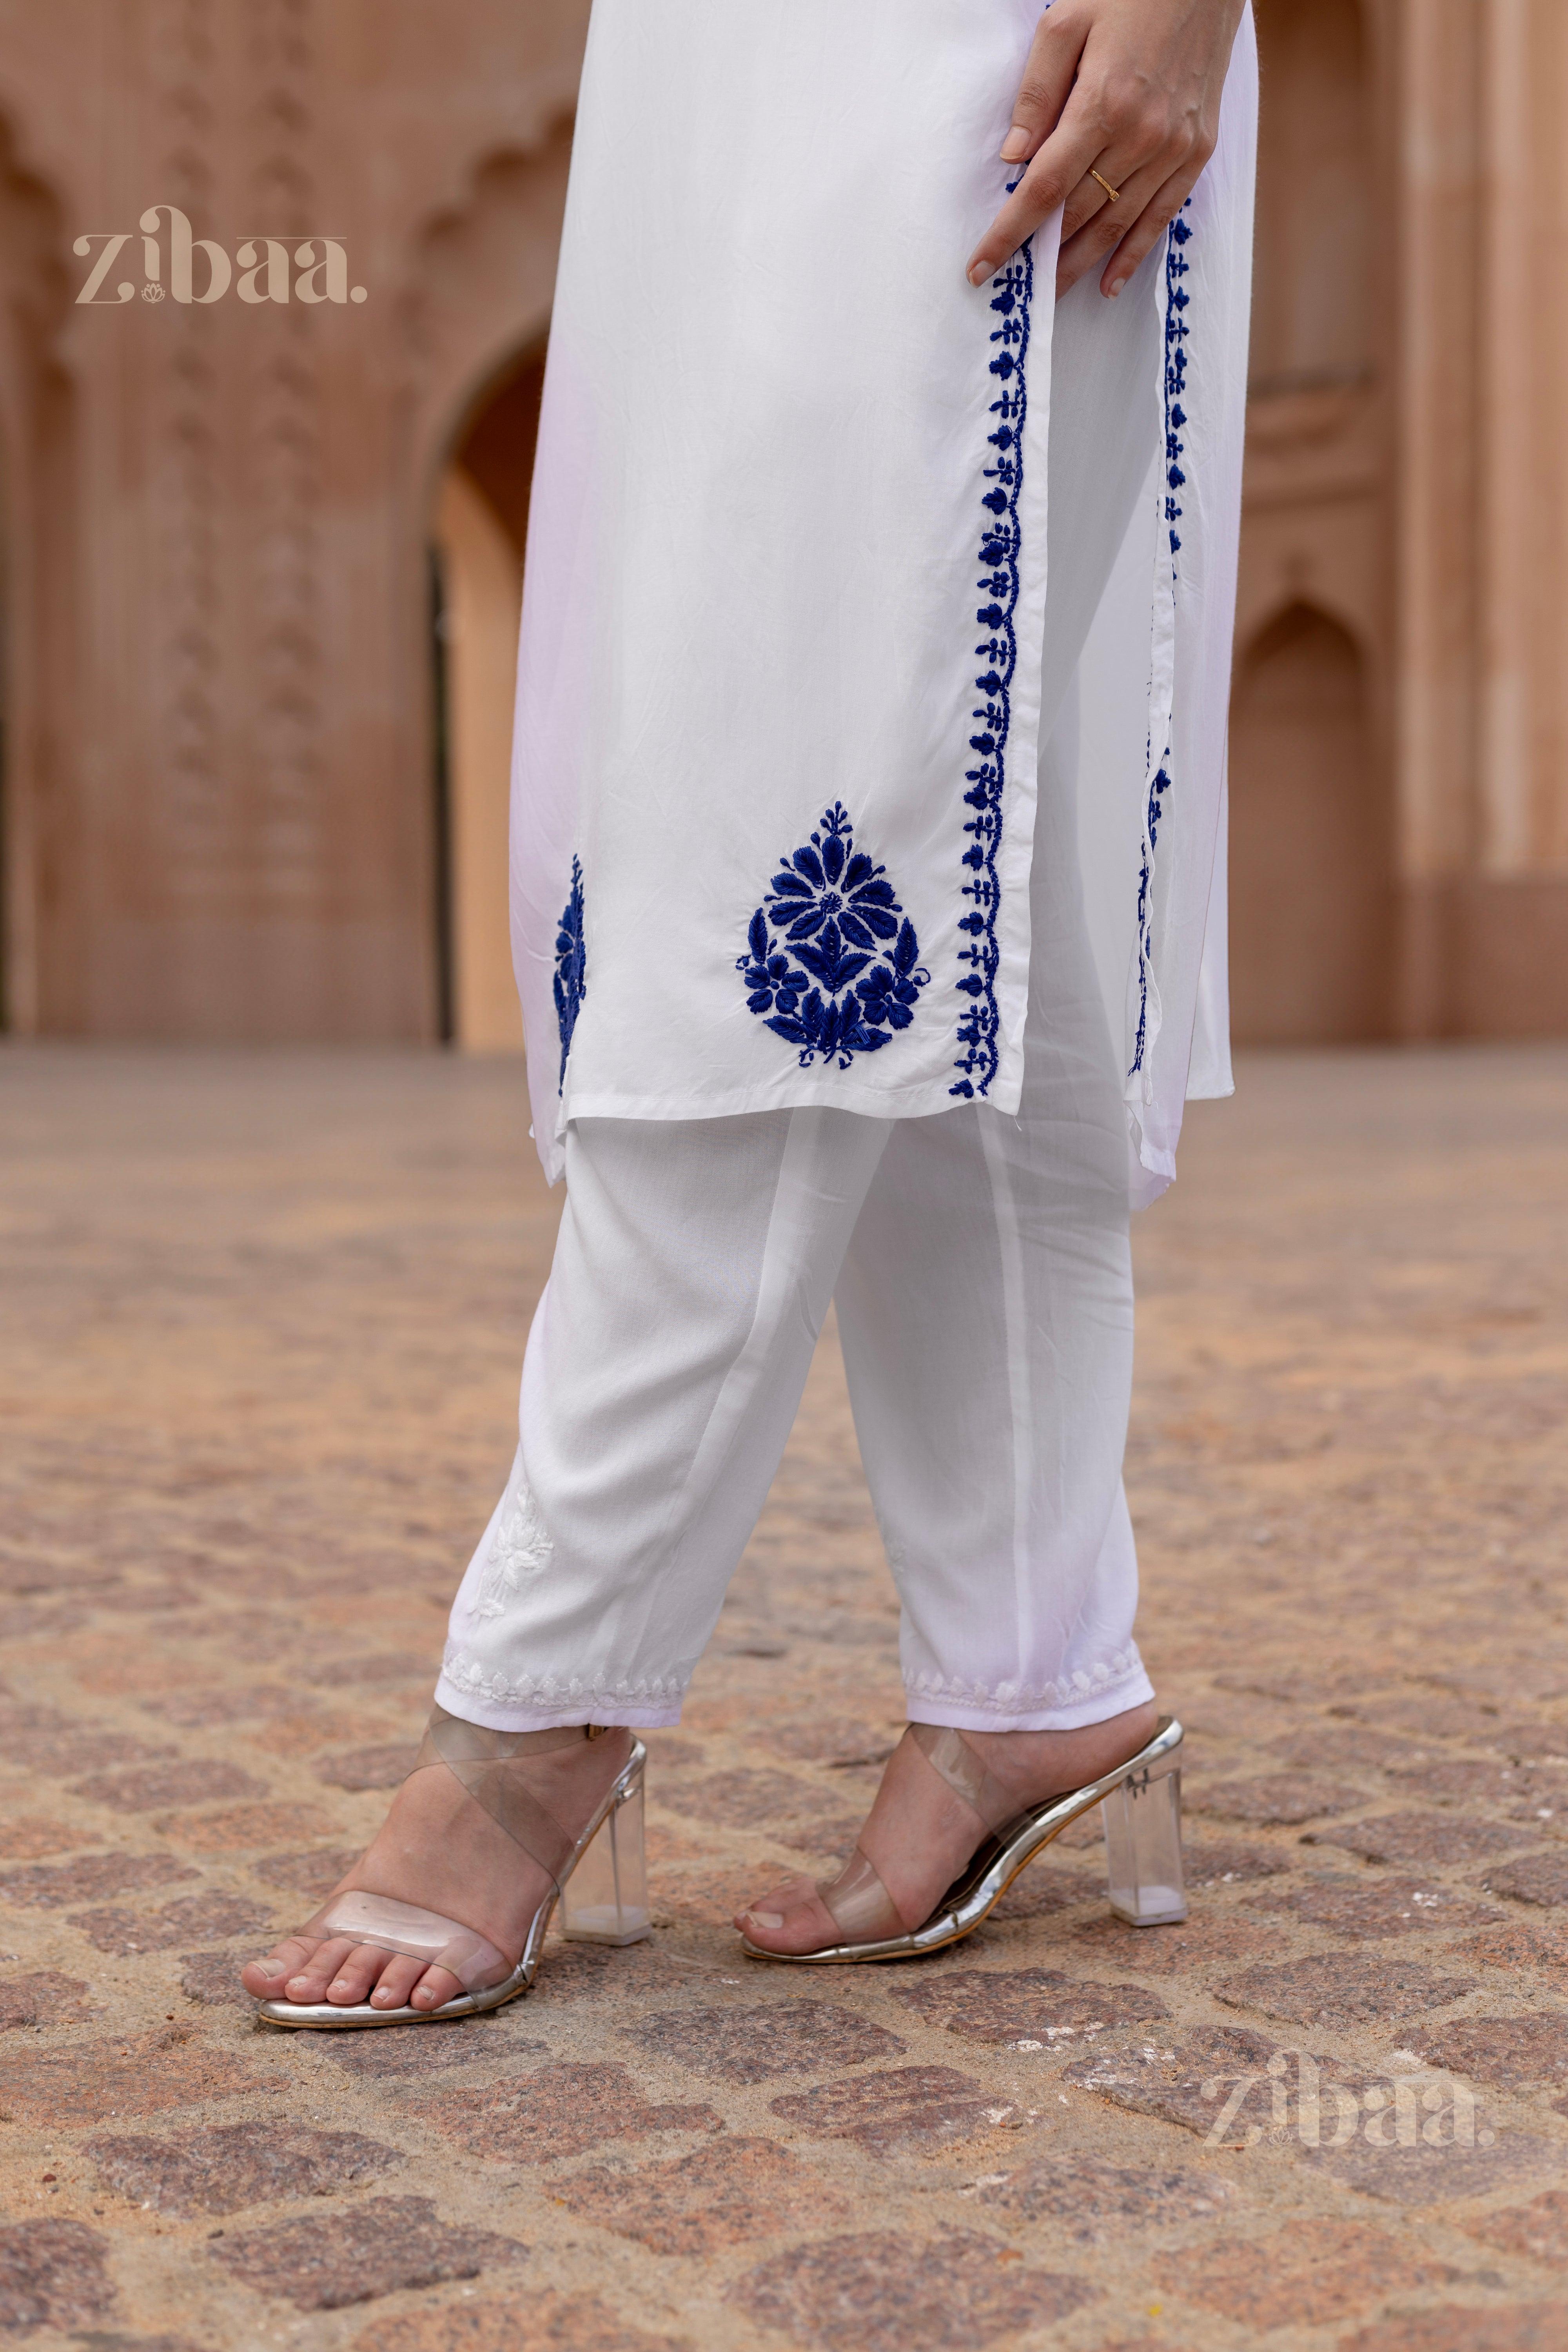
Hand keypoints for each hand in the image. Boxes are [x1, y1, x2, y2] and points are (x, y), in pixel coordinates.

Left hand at [967, 0, 1245, 299]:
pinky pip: (1162, 217)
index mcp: (1102, 103)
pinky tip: (1109, 284)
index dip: (1010, 233)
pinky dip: (1133, 254)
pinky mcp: (1197, 151)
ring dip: (1081, 265)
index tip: (981, 268)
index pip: (1044, 187)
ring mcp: (1173, 148)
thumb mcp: (1066, 22)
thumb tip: (1013, 157)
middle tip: (1015, 288)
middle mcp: (1141, 135)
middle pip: (1078, 214)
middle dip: (1042, 256)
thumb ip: (1037, 92)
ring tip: (1052, 293)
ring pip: (1117, 224)